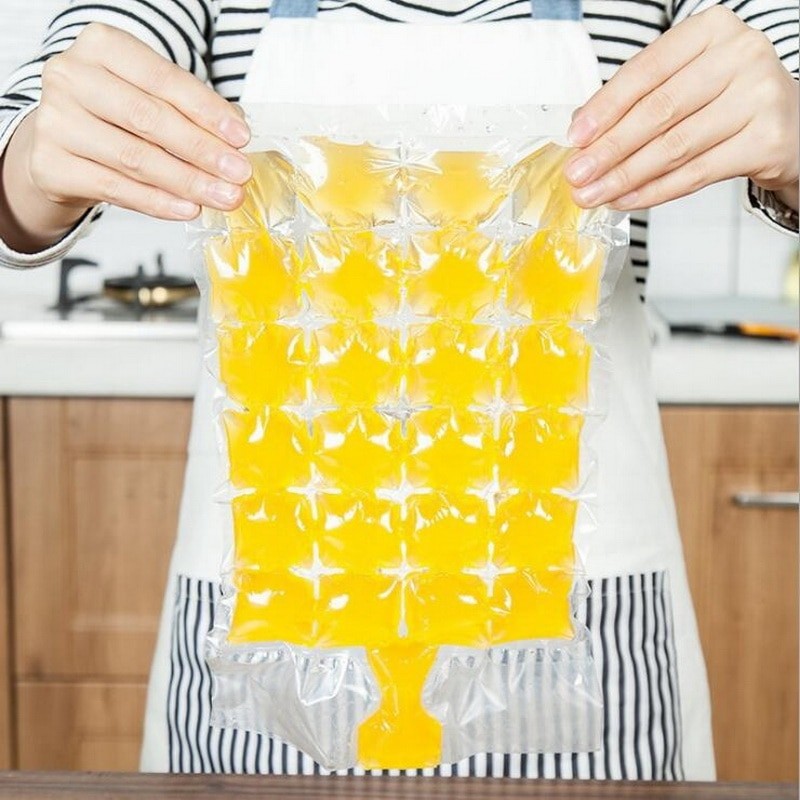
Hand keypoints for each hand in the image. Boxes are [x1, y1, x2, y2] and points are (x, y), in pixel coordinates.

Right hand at [1, 23, 251, 250]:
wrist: (61, 144)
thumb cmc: (114, 116)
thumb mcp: (150, 98)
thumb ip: (189, 111)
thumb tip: (235, 138)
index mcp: (101, 46)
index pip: (163, 78)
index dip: (206, 110)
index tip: (241, 138)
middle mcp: (71, 77)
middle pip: (148, 119)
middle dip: (202, 150)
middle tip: (238, 174)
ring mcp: (55, 122)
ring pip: (134, 158)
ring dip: (188, 182)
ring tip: (223, 197)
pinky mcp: (50, 165)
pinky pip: (115, 188)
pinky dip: (158, 202)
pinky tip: (188, 208)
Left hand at [563, 6, 799, 211]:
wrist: (788, 122)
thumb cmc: (725, 99)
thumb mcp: (683, 82)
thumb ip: (636, 99)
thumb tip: (581, 131)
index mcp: (711, 30)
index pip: (645, 71)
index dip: (605, 108)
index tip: (575, 138)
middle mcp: (741, 56)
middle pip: (658, 111)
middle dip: (609, 149)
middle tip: (577, 175)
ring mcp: (760, 97)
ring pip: (674, 146)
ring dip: (625, 176)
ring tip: (593, 194)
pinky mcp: (768, 141)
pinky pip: (696, 174)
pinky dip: (655, 191)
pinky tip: (626, 200)